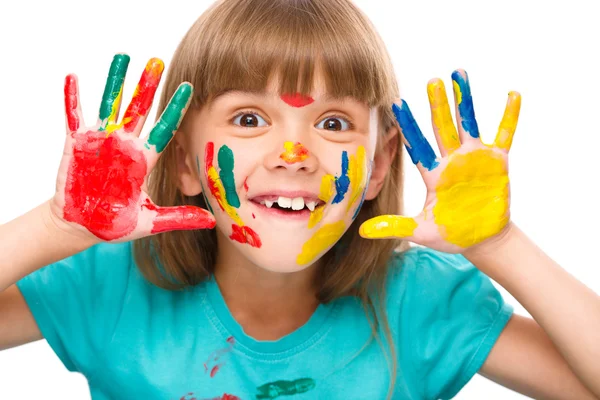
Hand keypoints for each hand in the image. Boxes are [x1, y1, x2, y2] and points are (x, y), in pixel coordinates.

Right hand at [50, 54, 214, 241]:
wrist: (83, 226)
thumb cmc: (116, 223)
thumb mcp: (150, 221)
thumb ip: (179, 217)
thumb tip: (211, 220)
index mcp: (144, 160)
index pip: (164, 130)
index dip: (176, 110)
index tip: (189, 88)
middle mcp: (125, 145)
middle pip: (139, 109)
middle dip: (148, 86)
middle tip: (158, 62)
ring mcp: (101, 141)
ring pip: (111, 104)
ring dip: (116, 81)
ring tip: (123, 56)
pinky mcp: (77, 144)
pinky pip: (74, 116)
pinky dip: (72, 98)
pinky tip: (73, 77)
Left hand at [359, 69, 520, 252]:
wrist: (481, 240)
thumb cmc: (450, 234)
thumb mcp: (420, 231)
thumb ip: (394, 227)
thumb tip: (363, 232)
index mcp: (432, 174)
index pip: (417, 144)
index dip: (408, 126)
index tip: (397, 103)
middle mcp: (451, 161)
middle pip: (442, 127)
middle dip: (436, 105)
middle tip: (431, 80)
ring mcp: (475, 159)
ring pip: (468, 123)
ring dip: (464, 100)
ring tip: (458, 73)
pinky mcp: (498, 163)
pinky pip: (504, 135)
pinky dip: (509, 117)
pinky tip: (512, 94)